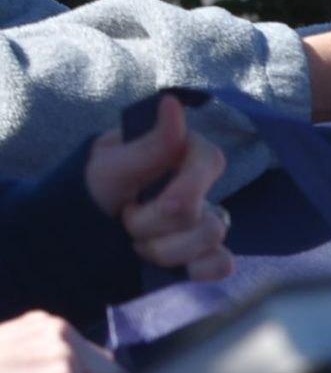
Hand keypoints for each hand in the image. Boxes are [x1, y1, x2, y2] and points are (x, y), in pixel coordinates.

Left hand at [87, 95, 231, 282]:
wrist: (67, 241)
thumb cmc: (84, 195)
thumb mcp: (107, 169)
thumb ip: (148, 146)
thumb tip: (173, 104)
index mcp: (177, 154)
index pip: (209, 160)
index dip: (187, 187)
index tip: (155, 204)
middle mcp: (197, 186)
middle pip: (207, 209)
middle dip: (155, 224)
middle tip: (124, 220)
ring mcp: (202, 223)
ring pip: (212, 239)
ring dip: (162, 249)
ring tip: (133, 243)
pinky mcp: (202, 256)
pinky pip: (221, 265)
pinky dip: (193, 269)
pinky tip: (166, 265)